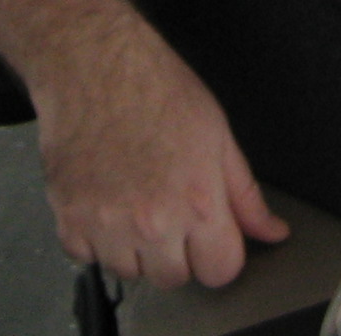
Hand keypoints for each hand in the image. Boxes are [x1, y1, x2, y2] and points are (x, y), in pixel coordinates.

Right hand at [32, 25, 289, 288]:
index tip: (208, 233)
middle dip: (176, 250)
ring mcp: (106, 224)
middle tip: (167, 206)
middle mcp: (152, 222)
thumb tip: (272, 230)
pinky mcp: (69, 219)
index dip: (218, 251)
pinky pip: (87, 257)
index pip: (222, 272)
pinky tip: (105, 199)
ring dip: (133, 248)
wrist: (92, 62)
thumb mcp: (217, 134)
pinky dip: (94, 238)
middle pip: (175, 278)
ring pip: (130, 273)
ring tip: (133, 199)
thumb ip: (246, 194)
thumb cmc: (153, 87)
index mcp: (197, 202)